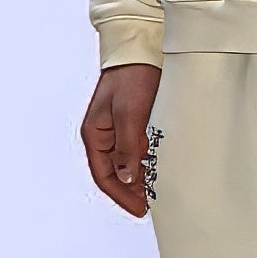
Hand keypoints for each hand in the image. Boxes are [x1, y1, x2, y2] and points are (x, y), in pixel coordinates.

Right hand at [81, 63, 161, 216]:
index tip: (139, 209)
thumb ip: (127, 146)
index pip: (104, 176)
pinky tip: (161, 170)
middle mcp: (104, 135)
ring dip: (141, 178)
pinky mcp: (135, 123)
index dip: (121, 195)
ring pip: (128, 163)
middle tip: (152, 205)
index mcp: (94, 134)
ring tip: (159, 192)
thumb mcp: (129, 113)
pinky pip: (138, 150)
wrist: (143, 48)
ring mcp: (119, 130)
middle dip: (132, 191)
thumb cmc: (132, 76)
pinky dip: (148, 163)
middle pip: (116, 173)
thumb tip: (125, 178)